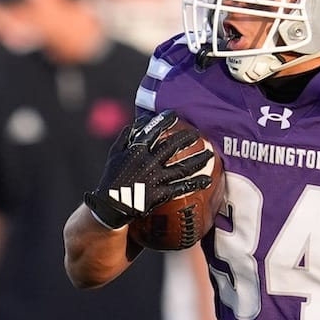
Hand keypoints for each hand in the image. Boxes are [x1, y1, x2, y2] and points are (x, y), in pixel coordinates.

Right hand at [84, 109, 211, 229]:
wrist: (110, 205)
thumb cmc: (112, 178)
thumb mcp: (115, 154)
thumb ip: (126, 137)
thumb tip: (137, 123)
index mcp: (136, 151)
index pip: (152, 131)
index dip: (163, 121)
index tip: (173, 114)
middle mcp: (148, 162)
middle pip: (171, 146)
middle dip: (186, 138)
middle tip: (197, 134)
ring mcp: (155, 178)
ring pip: (181, 167)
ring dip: (197, 160)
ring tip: (209, 154)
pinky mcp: (159, 194)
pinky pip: (180, 188)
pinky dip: (194, 184)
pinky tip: (207, 181)